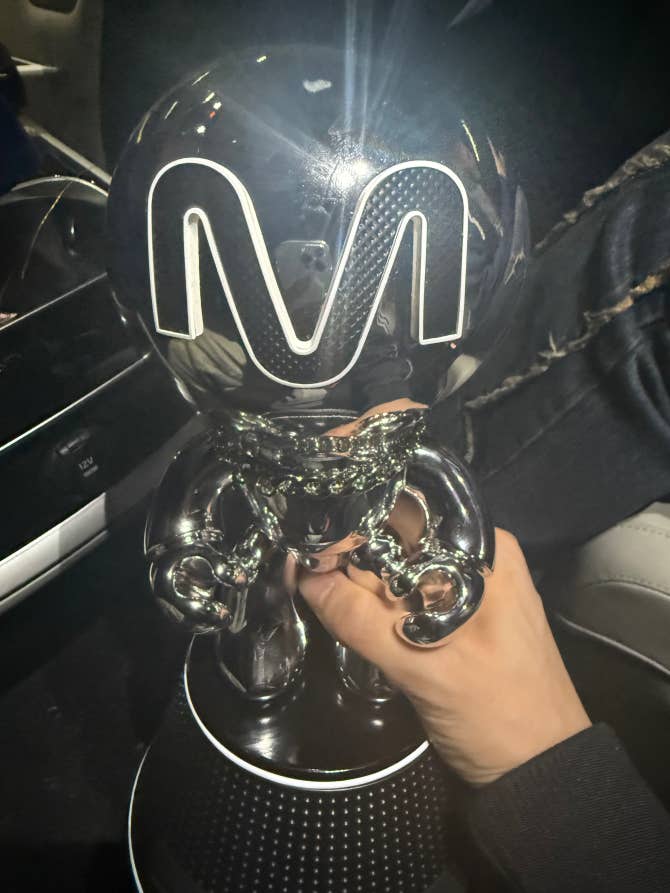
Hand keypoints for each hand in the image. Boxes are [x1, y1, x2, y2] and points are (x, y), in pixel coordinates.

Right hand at [299, 528, 590, 785]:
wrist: (540, 773)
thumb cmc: (501, 715)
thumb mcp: (425, 668)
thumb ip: (361, 620)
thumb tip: (306, 577)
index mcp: (482, 549)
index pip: (407, 509)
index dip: (358, 520)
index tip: (314, 543)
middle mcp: (474, 557)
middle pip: (396, 538)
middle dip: (353, 557)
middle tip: (311, 578)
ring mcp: (463, 589)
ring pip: (395, 569)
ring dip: (360, 587)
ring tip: (325, 598)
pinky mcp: (451, 619)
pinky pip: (403, 598)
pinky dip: (377, 608)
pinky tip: (354, 620)